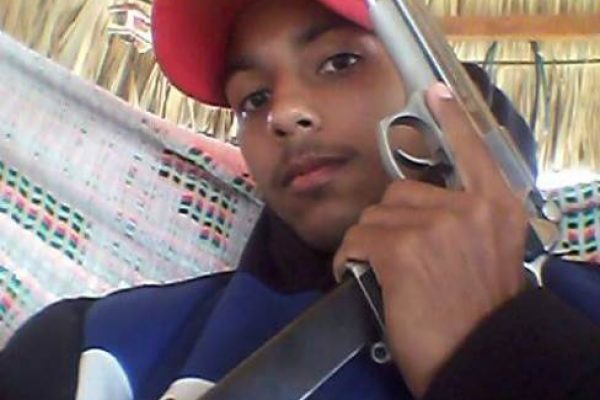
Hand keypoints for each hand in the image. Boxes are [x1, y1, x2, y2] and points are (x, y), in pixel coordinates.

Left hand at [333, 83, 528, 396]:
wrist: (479, 356)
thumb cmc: (477, 313)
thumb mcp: (488, 256)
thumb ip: (465, 222)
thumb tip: (422, 211)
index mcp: (497, 208)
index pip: (472, 150)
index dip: (450, 120)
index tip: (434, 91)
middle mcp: (469, 209)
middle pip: (401, 192)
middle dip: (391, 222)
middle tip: (398, 258)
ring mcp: (434, 225)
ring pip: (374, 217)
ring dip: (370, 244)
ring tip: (385, 276)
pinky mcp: (400, 247)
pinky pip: (355, 240)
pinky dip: (349, 260)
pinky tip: (359, 278)